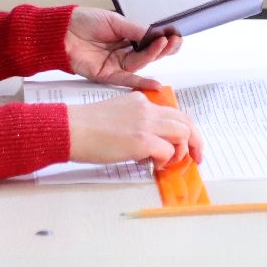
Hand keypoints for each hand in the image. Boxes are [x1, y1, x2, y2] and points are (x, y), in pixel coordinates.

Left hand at [64, 7, 184, 89]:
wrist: (61, 31)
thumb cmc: (84, 22)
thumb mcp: (114, 21)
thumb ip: (135, 30)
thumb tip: (156, 34)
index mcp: (126, 36)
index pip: (149, 40)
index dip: (162, 39)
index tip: (175, 35)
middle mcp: (123, 51)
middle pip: (148, 54)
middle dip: (163, 48)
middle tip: (174, 42)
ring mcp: (116, 64)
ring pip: (140, 64)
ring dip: (153, 56)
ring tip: (163, 45)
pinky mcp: (107, 75)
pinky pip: (126, 81)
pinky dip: (141, 83)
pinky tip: (155, 83)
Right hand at [67, 92, 203, 170]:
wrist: (71, 128)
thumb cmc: (86, 127)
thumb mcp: (117, 115)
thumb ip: (137, 123)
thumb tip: (150, 147)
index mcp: (141, 101)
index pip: (172, 112)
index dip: (184, 129)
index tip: (186, 143)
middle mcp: (147, 109)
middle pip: (185, 120)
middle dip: (195, 140)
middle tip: (195, 157)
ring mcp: (146, 123)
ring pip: (183, 133)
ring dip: (181, 151)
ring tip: (170, 163)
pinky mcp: (142, 140)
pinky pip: (168, 151)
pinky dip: (166, 161)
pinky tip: (154, 165)